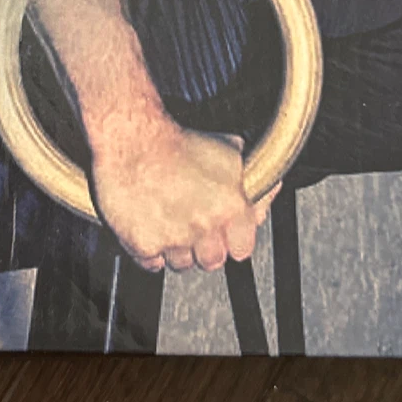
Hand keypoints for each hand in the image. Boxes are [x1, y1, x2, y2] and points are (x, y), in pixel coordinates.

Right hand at [88, 114, 276, 272]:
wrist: (131, 137)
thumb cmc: (176, 141)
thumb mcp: (227, 150)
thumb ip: (252, 178)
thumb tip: (270, 191)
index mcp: (230, 206)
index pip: (242, 249)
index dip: (232, 240)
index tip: (224, 234)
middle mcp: (205, 225)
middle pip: (213, 260)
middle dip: (204, 247)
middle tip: (193, 226)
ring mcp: (173, 238)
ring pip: (182, 264)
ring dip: (177, 249)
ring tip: (168, 220)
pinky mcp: (144, 245)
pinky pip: (152, 263)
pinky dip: (150, 250)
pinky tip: (149, 225)